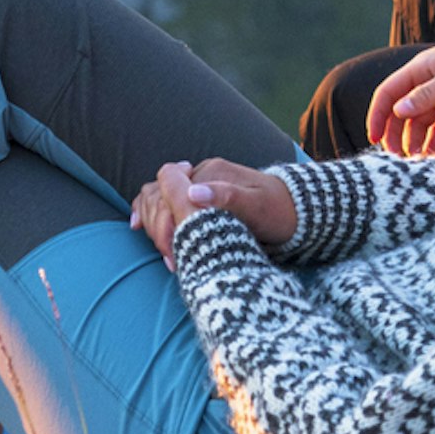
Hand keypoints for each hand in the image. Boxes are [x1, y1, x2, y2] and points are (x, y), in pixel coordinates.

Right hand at [131, 158, 296, 256]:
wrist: (294, 213)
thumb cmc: (277, 211)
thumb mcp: (257, 206)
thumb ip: (226, 197)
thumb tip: (193, 194)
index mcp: (211, 173)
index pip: (168, 190)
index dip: (166, 222)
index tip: (174, 252)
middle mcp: (200, 176)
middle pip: (158, 195)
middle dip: (159, 229)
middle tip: (172, 260)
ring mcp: (197, 188)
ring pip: (156, 200)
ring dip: (155, 227)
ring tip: (169, 257)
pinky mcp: (197, 202)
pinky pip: (163, 203)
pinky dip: (150, 215)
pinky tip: (139, 227)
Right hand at [366, 23, 434, 156]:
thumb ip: (427, 95)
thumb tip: (398, 111)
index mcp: (420, 69)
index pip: (388, 93)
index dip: (378, 115)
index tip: (374, 139)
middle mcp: (428, 84)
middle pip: (402, 113)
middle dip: (396, 135)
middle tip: (397, 159)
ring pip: (421, 124)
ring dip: (415, 142)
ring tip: (416, 164)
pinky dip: (434, 143)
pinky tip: (433, 157)